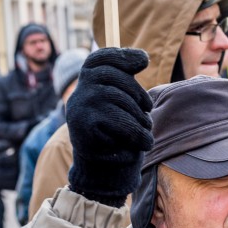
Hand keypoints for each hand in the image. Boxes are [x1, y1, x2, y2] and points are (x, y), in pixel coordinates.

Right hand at [66, 48, 153, 205]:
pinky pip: (118, 122)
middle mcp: (79, 92)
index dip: (121, 55)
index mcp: (89, 84)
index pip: (100, 59)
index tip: (144, 60)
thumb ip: (128, 83)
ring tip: (146, 134)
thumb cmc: (119, 134)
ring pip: (118, 100)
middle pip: (113, 75)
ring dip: (139, 119)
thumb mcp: (125, 105)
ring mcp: (79, 107)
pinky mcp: (82, 126)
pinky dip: (135, 135)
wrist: (104, 171)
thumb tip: (143, 55)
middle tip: (148, 110)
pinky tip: (140, 143)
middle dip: (137, 94)